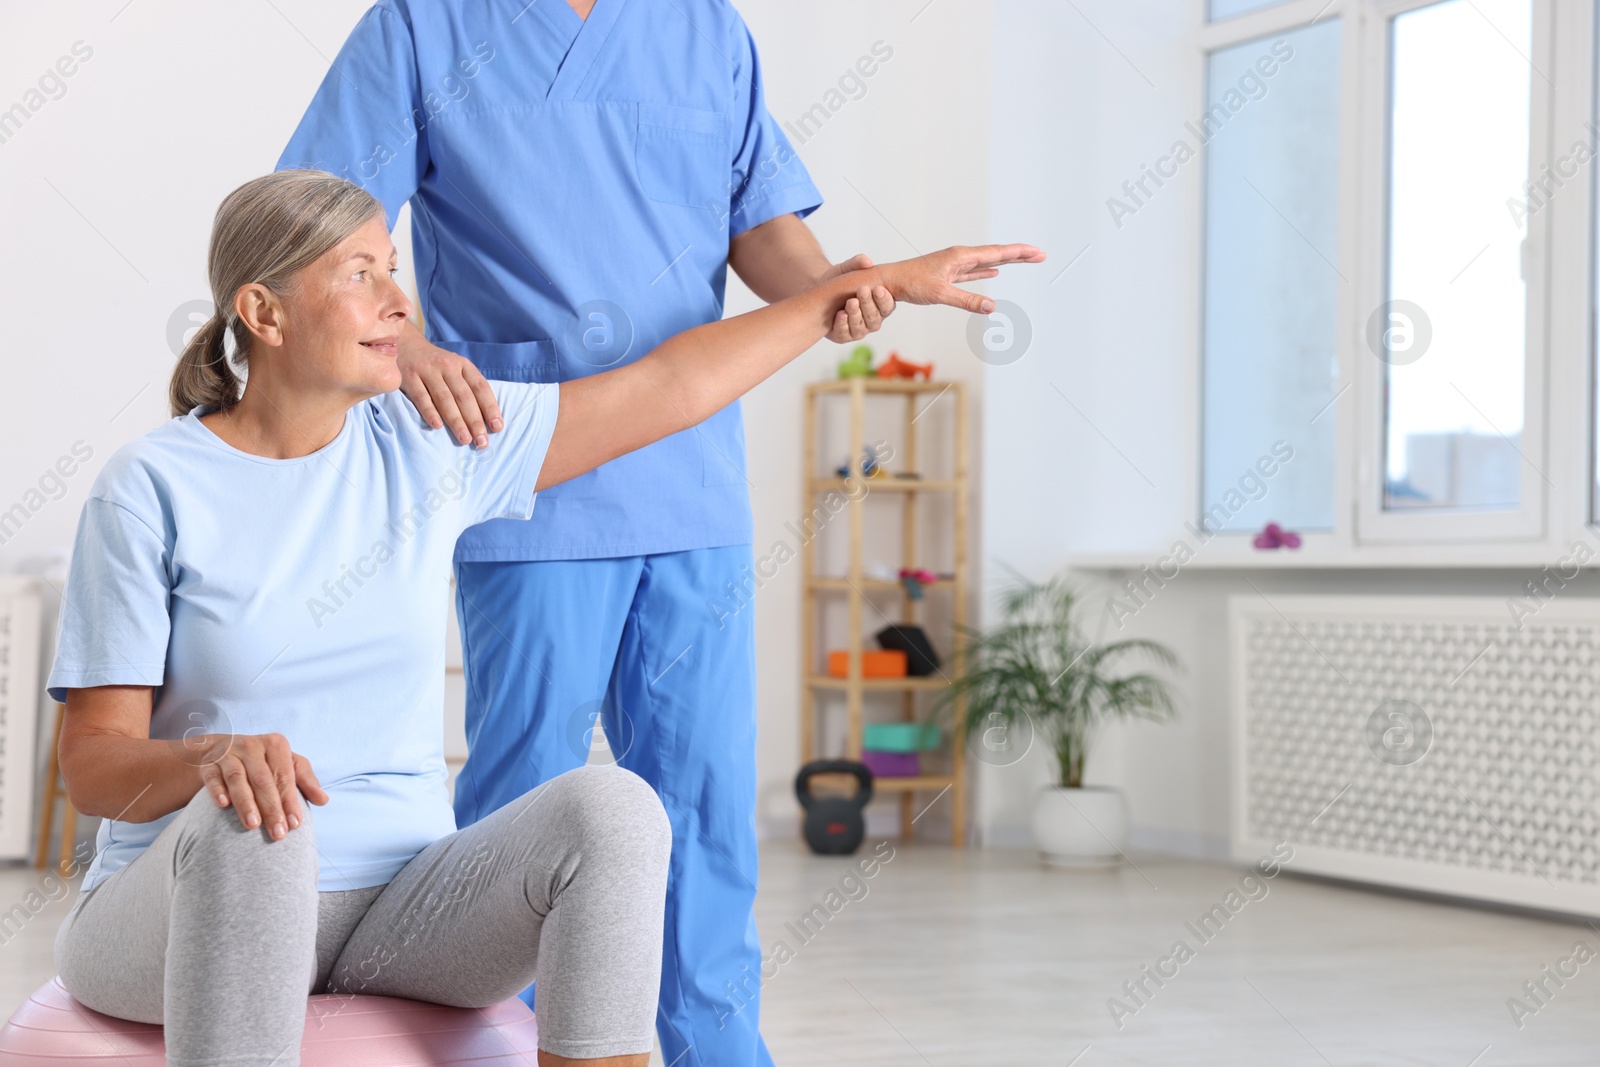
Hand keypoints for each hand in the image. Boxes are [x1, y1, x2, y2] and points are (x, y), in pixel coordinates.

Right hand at [196, 733, 328, 839]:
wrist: (223, 750)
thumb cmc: (263, 762)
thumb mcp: (287, 764)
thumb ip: (305, 781)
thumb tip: (323, 800)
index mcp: (275, 745)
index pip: (285, 777)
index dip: (291, 801)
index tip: (295, 825)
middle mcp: (252, 746)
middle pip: (263, 780)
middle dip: (271, 808)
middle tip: (278, 833)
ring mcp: (229, 753)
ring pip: (238, 778)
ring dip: (245, 802)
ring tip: (252, 825)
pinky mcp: (209, 763)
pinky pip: (212, 777)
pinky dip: (217, 790)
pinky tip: (223, 805)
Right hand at [398, 333, 503, 448]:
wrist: (404, 345)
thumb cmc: (436, 366)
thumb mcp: (456, 368)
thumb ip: (468, 387)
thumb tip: (487, 419)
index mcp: (463, 365)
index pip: (480, 387)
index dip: (490, 408)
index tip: (497, 427)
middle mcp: (448, 366)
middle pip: (464, 396)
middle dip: (475, 421)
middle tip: (482, 441)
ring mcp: (427, 371)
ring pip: (445, 398)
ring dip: (456, 421)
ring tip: (465, 439)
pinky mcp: (409, 377)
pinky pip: (421, 397)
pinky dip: (430, 412)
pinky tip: (437, 426)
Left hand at [820, 253, 895, 342]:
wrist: (819, 291)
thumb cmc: (839, 282)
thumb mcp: (847, 269)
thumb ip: (857, 263)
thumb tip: (868, 262)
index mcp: (879, 305)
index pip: (888, 306)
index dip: (884, 299)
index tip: (878, 288)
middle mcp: (872, 320)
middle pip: (874, 317)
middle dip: (869, 303)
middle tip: (863, 290)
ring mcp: (858, 330)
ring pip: (861, 327)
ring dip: (856, 314)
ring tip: (851, 301)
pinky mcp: (843, 336)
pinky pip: (845, 334)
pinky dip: (843, 324)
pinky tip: (841, 314)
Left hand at [872, 244, 1046, 313]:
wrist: (889, 281)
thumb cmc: (911, 284)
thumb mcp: (940, 294)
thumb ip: (967, 301)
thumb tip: (991, 307)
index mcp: (961, 256)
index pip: (997, 253)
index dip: (1019, 253)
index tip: (1037, 252)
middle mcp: (960, 257)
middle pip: (997, 254)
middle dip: (1019, 255)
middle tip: (1040, 255)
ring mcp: (955, 264)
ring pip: (987, 261)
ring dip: (1006, 261)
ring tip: (1024, 260)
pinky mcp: (949, 273)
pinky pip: (975, 270)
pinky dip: (987, 270)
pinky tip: (995, 271)